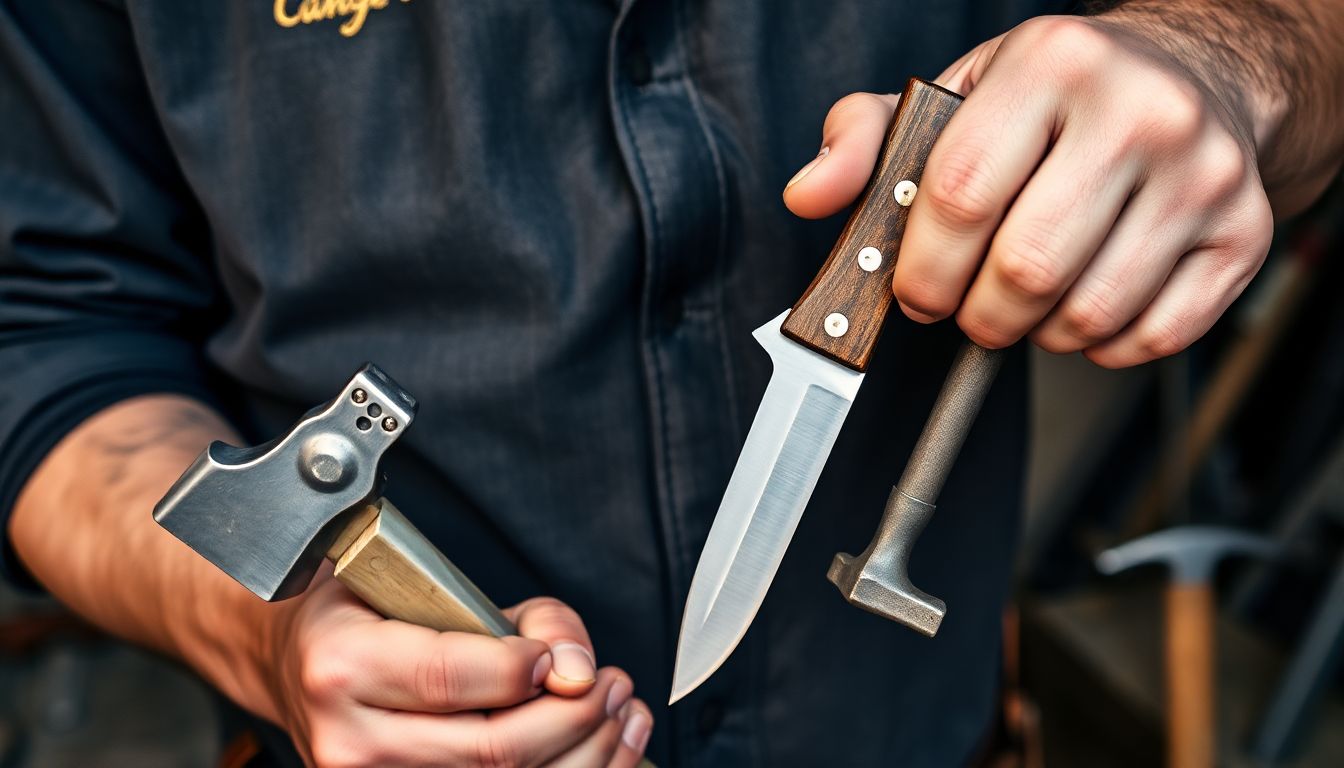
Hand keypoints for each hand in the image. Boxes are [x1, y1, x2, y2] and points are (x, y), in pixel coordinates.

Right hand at [271, 571, 652, 766]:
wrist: (298, 669)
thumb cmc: (366, 617)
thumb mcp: (424, 583)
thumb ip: (515, 617)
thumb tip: (575, 665)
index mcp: (343, 665)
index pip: (451, 677)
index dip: (523, 669)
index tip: (560, 658)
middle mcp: (350, 739)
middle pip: (490, 750)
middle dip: (574, 718)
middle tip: (613, 684)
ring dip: (585, 753)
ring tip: (618, 712)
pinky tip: (602, 748)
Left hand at [783, 9, 1335, 367]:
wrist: (1190, 81)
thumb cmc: (1059, 98)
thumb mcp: (956, 95)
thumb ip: (868, 141)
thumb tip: (811, 195)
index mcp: (1053, 64)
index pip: (960, 197)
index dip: (921, 267)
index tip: (914, 291)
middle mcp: (1141, 113)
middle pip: (1024, 269)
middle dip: (975, 313)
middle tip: (969, 306)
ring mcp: (1203, 176)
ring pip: (1087, 314)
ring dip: (1037, 333)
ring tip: (1027, 300)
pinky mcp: (1243, 234)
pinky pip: (1153, 338)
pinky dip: (1102, 347)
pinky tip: (1086, 306)